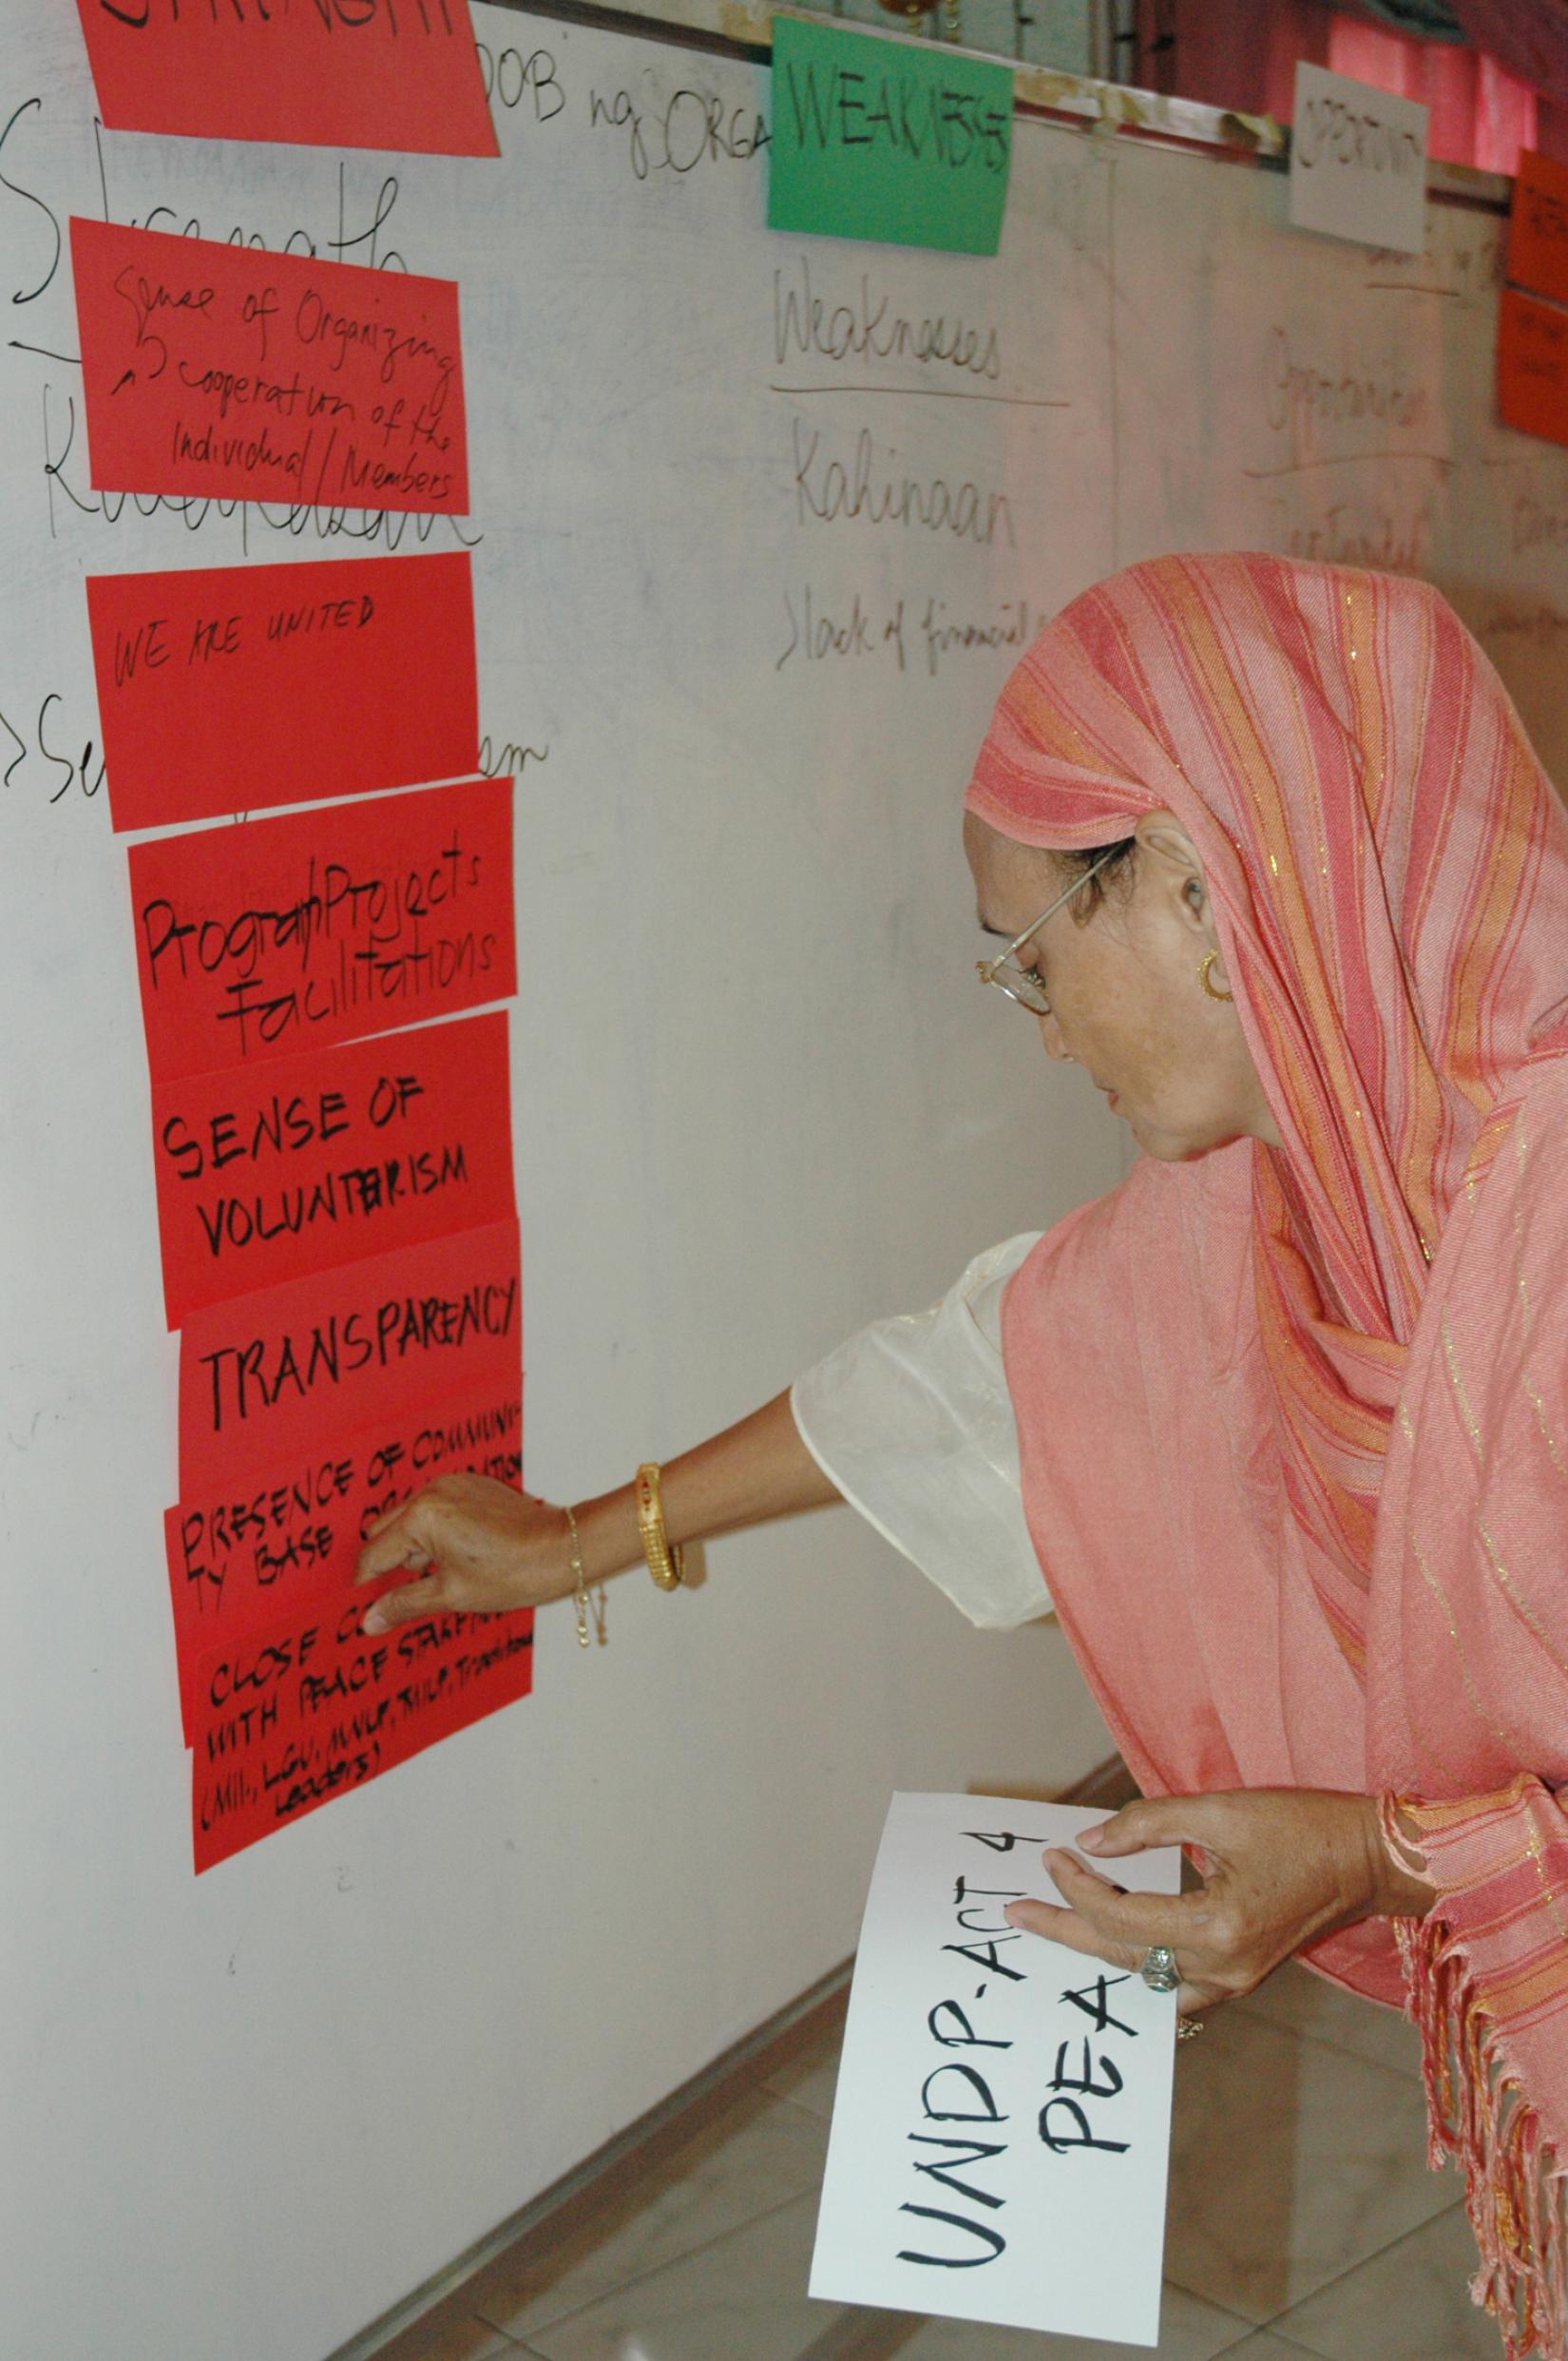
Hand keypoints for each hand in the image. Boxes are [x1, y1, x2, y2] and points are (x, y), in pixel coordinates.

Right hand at [352, 1474, 572, 1631]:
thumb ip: (404, 1604)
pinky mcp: (470, 1484)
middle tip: (401, 1596)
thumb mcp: (452, 1595)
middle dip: (389, 1563)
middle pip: (385, 1530)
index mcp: (422, 1516)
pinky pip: (435, 1508)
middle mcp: (432, 1491)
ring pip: (410, 1518)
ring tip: (439, 1577)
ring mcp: (452, 1483)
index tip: (363, 1606)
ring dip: (412, 1547)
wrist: (563, 1549)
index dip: (366, 1585)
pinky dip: (434, 1532)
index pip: (374, 1554)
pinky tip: (455, 1558)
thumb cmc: (512, 1572)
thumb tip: (368, 1621)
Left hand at [1002, 1787, 1435, 2013]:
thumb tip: (1089, 1843)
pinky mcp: (1241, 1974)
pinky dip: (1137, 1964)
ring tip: (1052, 1927)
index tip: (1050, 1855)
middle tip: (1017, 1912)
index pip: (1120, 1915)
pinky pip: (1174, 1985)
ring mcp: (1234, 1979)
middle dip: (1065, 1930)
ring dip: (1096, 1950)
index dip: (1076, 1885)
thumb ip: (1148, 1824)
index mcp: (1218, 1926)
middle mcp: (1223, 1966)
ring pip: (1144, 1975)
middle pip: (1121, 1955)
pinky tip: (1110, 1948)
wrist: (1369, 1857)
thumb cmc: (1302, 1826)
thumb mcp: (1220, 1811)